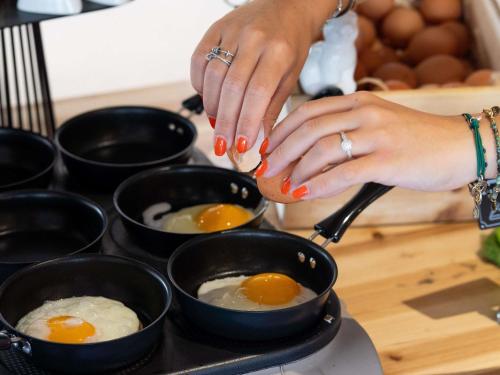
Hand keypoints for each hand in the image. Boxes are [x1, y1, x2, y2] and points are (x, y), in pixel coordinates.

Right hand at [191, 0, 336, 155]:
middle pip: (232, 88)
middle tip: (222, 146)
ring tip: (217, 125)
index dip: (246, 121)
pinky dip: (200, 85)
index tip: (242, 145)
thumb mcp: (291, 76)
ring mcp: (232, 31)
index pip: (257, 93)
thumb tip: (259, 142)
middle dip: (225, 123)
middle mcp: (254, 39)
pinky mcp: (215, 28)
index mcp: (278, 52)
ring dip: (212, 107)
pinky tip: (209, 99)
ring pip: (213, 76)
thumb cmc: (291, 44)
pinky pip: (199, 61)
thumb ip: (272, 108)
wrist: (287, 6)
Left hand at [259, 91, 495, 199]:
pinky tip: (304, 193)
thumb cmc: (416, 139)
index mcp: (358, 102)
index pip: (307, 111)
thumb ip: (347, 130)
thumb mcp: (378, 122)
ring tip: (284, 184)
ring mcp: (376, 135)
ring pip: (321, 149)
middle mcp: (364, 113)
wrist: (459, 145)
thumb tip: (310, 154)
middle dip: (279, 151)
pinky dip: (319, 184)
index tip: (266, 147)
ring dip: (296, 168)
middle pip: (308, 129)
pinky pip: (343, 172)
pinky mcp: (387, 160)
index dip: (281, 130)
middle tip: (265, 168)